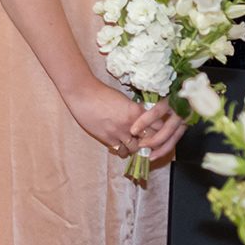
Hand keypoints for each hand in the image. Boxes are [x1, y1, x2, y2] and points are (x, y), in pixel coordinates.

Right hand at [65, 80, 180, 162]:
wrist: (84, 95)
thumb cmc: (103, 93)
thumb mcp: (125, 100)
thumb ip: (135, 111)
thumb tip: (143, 118)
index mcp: (138, 111)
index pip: (159, 126)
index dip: (161, 130)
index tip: (159, 132)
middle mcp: (131, 124)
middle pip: (150, 140)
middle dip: (152, 142)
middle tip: (150, 142)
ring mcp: (119, 133)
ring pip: (136, 148)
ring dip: (137, 148)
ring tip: (135, 145)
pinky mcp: (108, 139)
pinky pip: (121, 151)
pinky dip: (124, 151)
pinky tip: (122, 147)